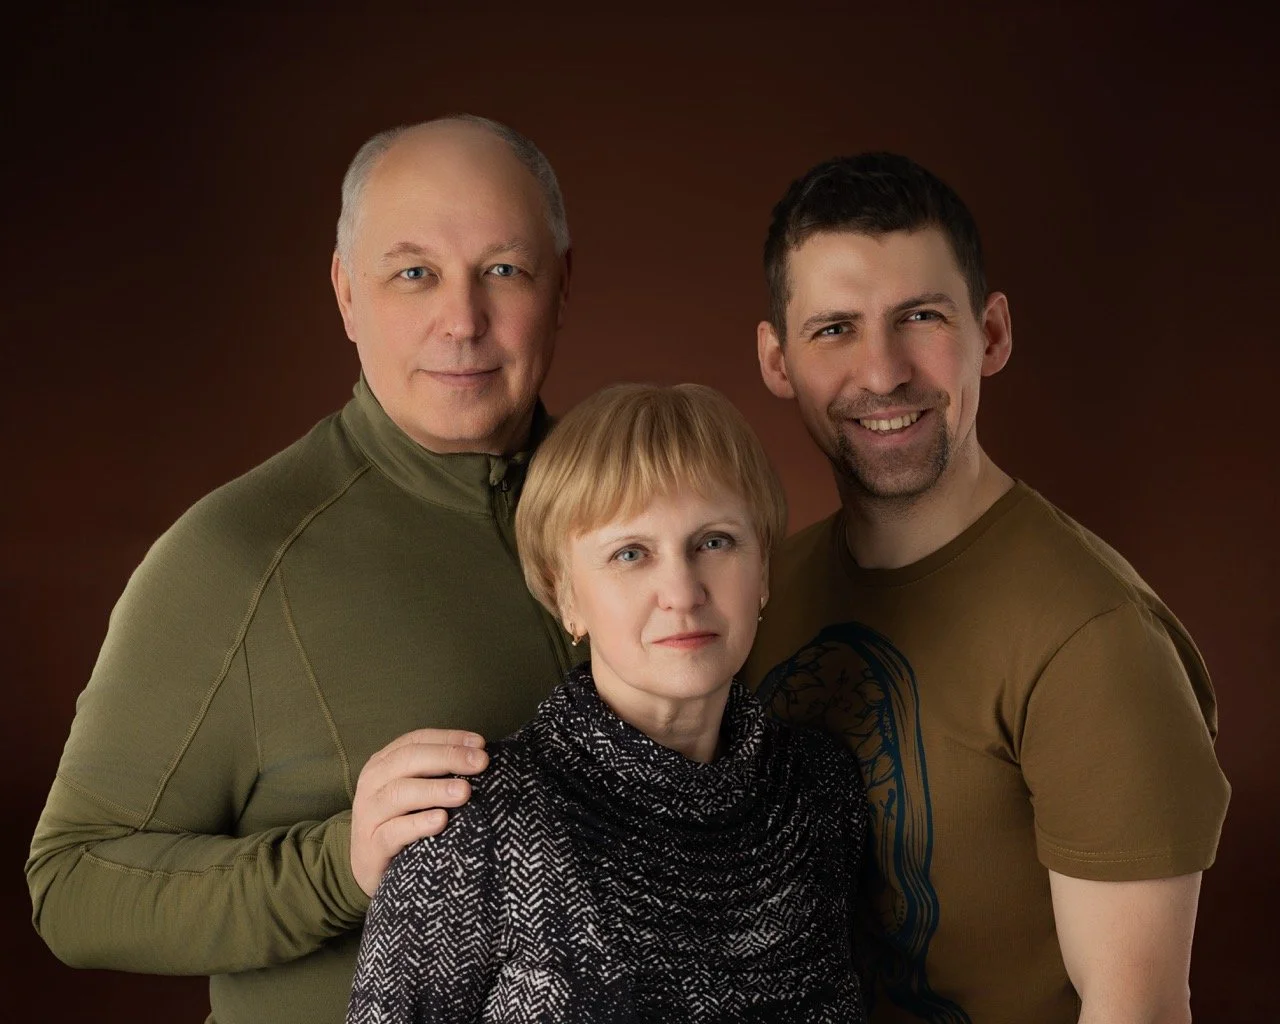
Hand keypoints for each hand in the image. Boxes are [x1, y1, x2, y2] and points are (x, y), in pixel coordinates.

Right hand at [350, 728, 488, 896]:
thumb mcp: (415, 791)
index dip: (448, 738)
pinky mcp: (370, 848)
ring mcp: (368, 815)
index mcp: (383, 763)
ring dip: (435, 790)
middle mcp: (372, 784)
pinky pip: (393, 833)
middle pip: (408, 760)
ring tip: (464, 792)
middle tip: (480, 762)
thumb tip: (479, 757)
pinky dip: (418, 825)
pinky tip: (441, 821)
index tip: (480, 743)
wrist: (369, 867)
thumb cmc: (401, 821)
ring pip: (398, 794)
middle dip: (447, 758)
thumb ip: (438, 772)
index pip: (416, 740)